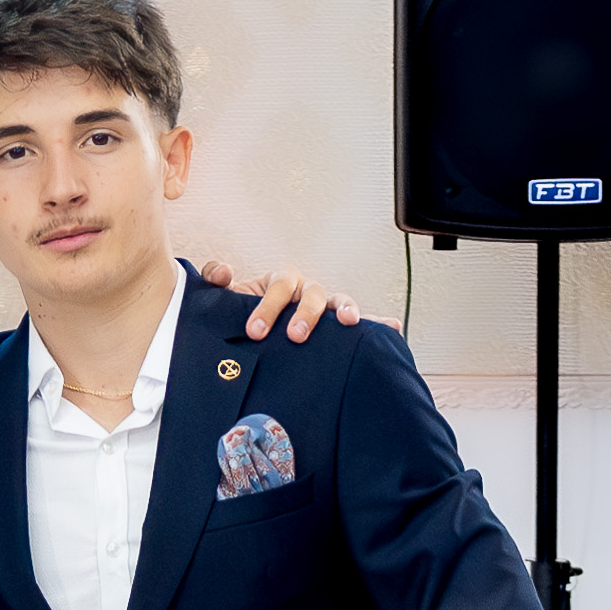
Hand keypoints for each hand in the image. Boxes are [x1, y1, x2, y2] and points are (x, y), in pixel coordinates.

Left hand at [190, 254, 379, 340]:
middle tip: (295, 335)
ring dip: (344, 309)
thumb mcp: (228, 301)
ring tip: (349, 320)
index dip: (268, 306)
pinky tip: (393, 327)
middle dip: (305, 313)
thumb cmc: (246, 315)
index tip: (255, 331)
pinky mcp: (337, 327)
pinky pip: (362, 322)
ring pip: (339, 301)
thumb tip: (220, 272)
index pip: (279, 286)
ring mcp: (324, 307)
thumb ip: (217, 282)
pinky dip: (377, 322)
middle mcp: (305, 291)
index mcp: (281, 283)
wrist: (254, 337)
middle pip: (311, 294)